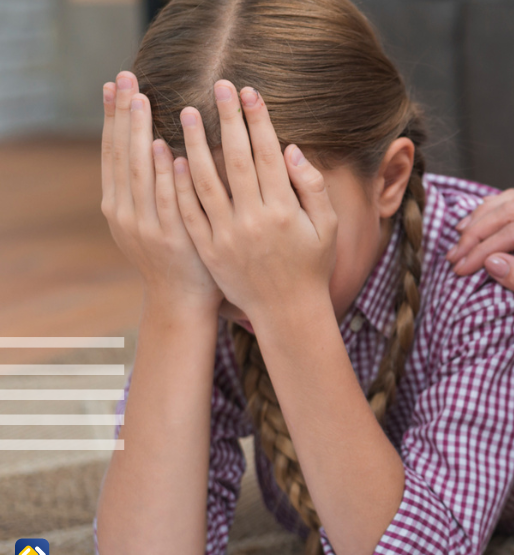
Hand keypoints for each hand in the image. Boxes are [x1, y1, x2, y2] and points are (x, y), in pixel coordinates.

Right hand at [100, 71, 221, 313]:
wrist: (182, 301)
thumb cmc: (177, 254)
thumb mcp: (152, 219)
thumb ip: (150, 186)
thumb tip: (155, 144)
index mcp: (118, 205)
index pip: (113, 151)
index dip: (113, 117)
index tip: (115, 84)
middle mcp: (125, 212)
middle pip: (121, 154)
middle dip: (122, 114)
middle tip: (125, 77)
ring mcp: (146, 226)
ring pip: (140, 172)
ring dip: (140, 134)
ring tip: (142, 99)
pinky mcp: (171, 238)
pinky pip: (168, 200)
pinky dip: (165, 174)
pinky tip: (167, 147)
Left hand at [173, 81, 337, 324]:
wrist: (287, 312)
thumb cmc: (311, 265)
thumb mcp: (326, 227)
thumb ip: (313, 187)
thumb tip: (291, 149)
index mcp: (284, 210)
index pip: (267, 155)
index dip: (258, 120)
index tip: (248, 92)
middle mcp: (254, 220)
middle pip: (236, 159)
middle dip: (227, 119)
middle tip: (217, 86)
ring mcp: (228, 235)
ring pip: (206, 180)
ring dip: (194, 144)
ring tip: (186, 113)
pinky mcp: (209, 249)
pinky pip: (190, 211)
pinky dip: (180, 184)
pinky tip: (172, 157)